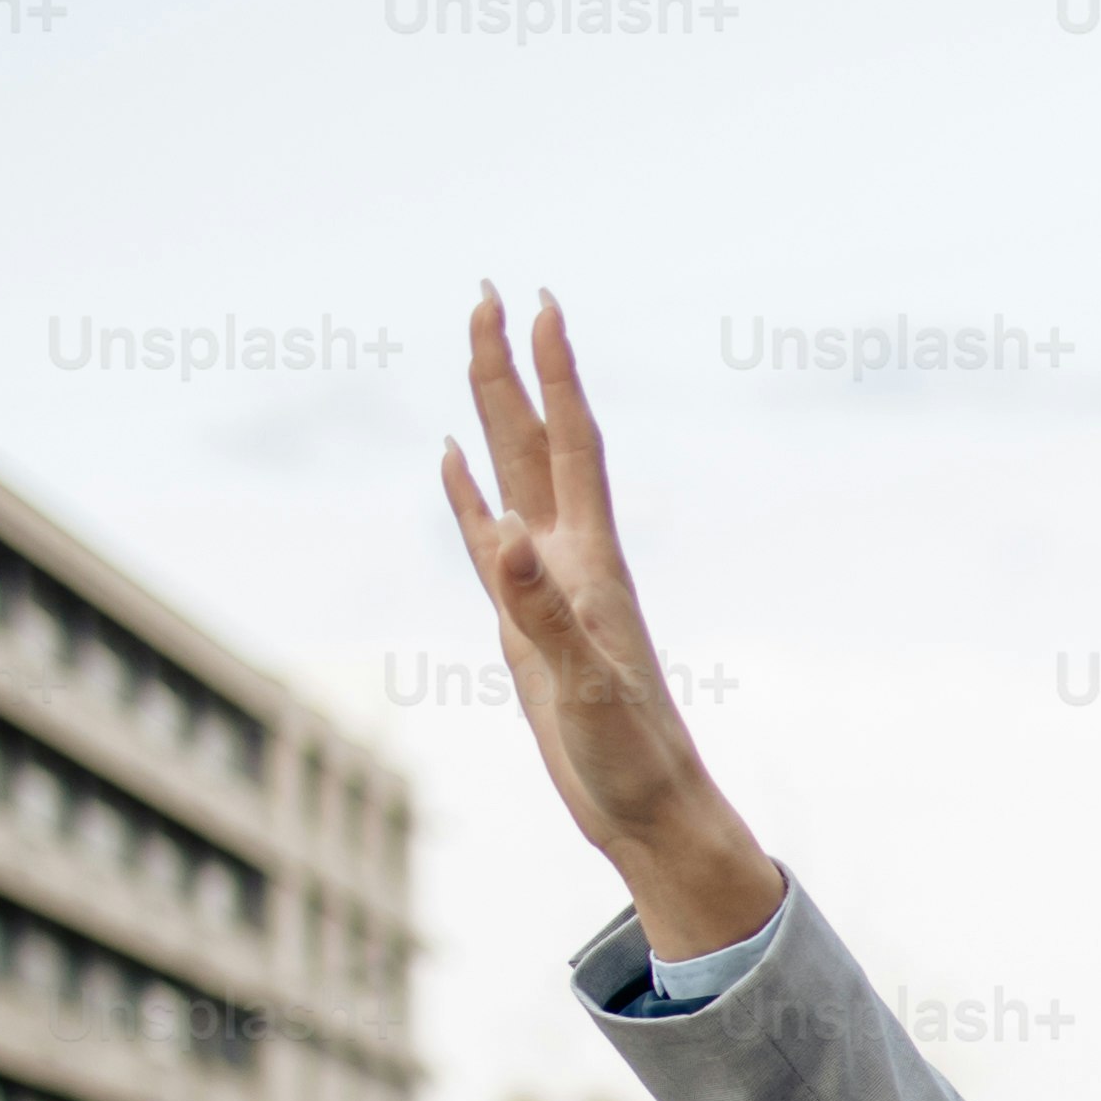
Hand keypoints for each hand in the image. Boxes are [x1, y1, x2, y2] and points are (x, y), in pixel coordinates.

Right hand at [435, 289, 780, 963]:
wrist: (647, 809)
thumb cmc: (629, 754)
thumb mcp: (585, 681)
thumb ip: (541, 608)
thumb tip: (506, 532)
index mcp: (589, 562)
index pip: (569, 443)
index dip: (554, 374)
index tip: (538, 303)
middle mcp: (571, 559)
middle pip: (535, 441)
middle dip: (510, 368)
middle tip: (488, 292)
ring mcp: (547, 585)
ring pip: (513, 477)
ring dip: (493, 414)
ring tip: (474, 349)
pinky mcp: (525, 621)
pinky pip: (487, 538)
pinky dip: (467, 494)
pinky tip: (452, 462)